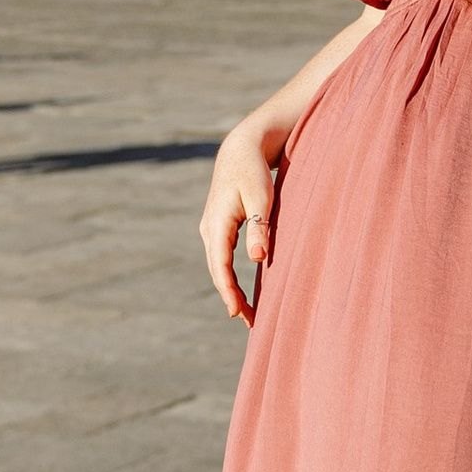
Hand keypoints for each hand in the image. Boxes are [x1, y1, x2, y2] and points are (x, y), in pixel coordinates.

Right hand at [200, 121, 279, 324]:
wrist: (240, 150)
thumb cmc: (254, 171)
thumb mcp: (262, 197)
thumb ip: (260, 227)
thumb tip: (257, 259)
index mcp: (218, 223)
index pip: (221, 265)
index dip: (229, 291)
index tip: (237, 312)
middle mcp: (209, 229)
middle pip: (217, 271)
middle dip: (231, 297)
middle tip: (249, 322)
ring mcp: (211, 229)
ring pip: (218, 266)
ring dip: (229, 289)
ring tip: (246, 313)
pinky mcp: (217, 228)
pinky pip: (220, 258)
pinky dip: (228, 277)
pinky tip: (239, 290)